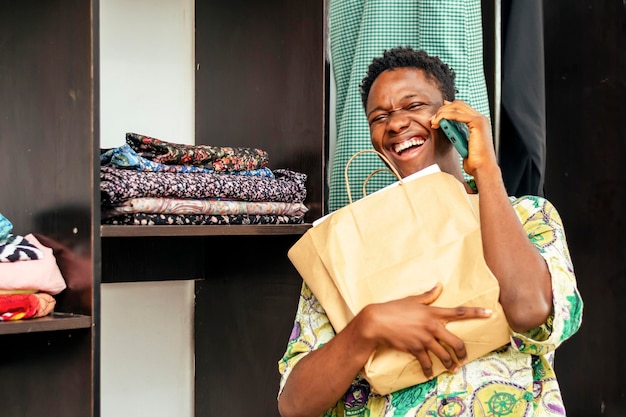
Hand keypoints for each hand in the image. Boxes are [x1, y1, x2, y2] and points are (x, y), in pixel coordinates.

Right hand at [360, 283, 492, 378]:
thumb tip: (438, 286)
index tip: (490, 313)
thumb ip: (428, 296)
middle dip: (462, 352)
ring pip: (444, 355)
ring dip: (450, 364)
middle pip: (456, 341)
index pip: (459, 312)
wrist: (377, 322)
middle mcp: (432, 326)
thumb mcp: (411, 300)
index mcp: (433, 312)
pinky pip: (427, 363)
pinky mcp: (415, 349)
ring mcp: (424, 339)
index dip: (476, 313)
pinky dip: (429, 370)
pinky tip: (430, 373)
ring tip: (452, 368)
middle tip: (463, 357)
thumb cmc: (393, 308)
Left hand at [430, 100, 497, 178]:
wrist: (482, 168)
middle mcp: (480, 118)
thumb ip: (456, 133)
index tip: (435, 118)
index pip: (460, 108)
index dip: (446, 109)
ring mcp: (480, 119)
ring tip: (434, 122)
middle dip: (442, 110)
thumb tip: (445, 126)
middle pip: (457, 104)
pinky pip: (457, 114)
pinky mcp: (477, 122)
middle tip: (432, 120)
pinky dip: (445, 116)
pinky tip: (438, 122)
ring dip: (442, 113)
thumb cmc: (473, 160)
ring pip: (456, 106)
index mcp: (477, 122)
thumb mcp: (461, 142)